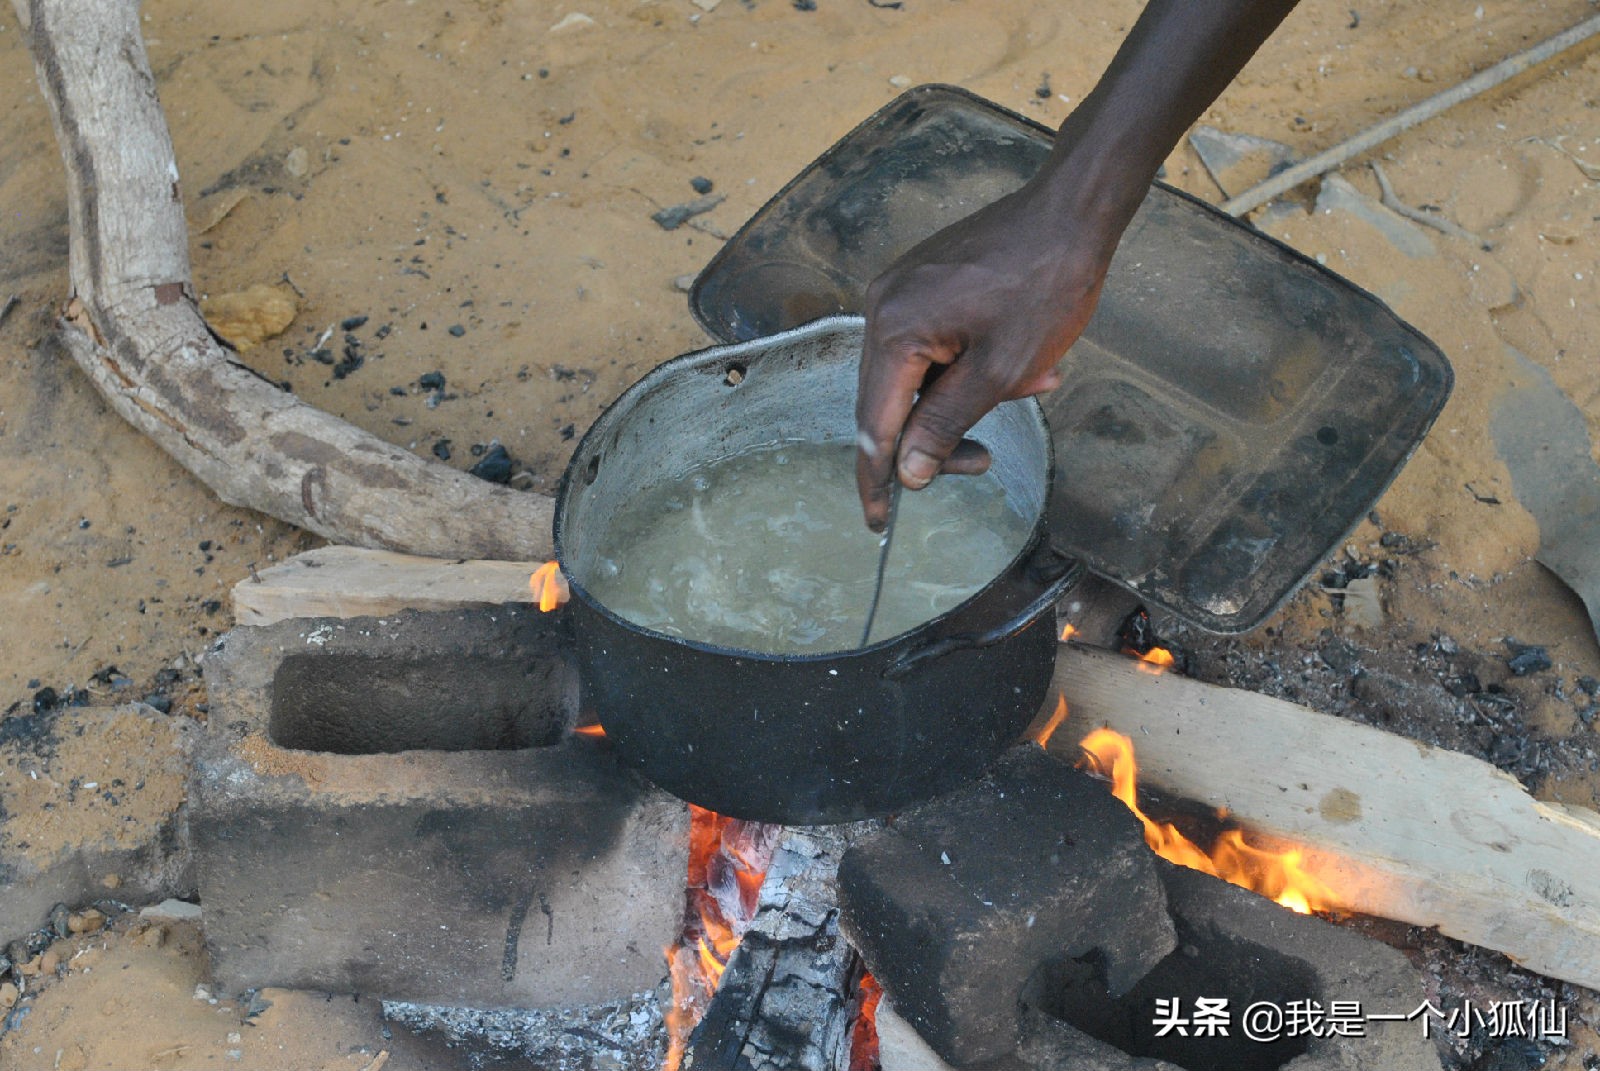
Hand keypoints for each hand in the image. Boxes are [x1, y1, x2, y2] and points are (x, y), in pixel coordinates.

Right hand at [854, 172, 1122, 530]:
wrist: (1072, 213)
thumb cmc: (1046, 285)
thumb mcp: (1000, 371)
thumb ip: (945, 426)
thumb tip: (907, 473)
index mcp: (895, 330)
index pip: (875, 426)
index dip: (878, 479)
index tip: (879, 522)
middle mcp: (883, 307)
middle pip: (890, 404)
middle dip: (936, 437)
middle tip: (983, 460)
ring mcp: (900, 292)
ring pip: (914, 378)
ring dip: (961, 401)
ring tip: (1028, 386)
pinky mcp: (920, 285)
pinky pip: (929, 347)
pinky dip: (964, 370)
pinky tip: (1017, 367)